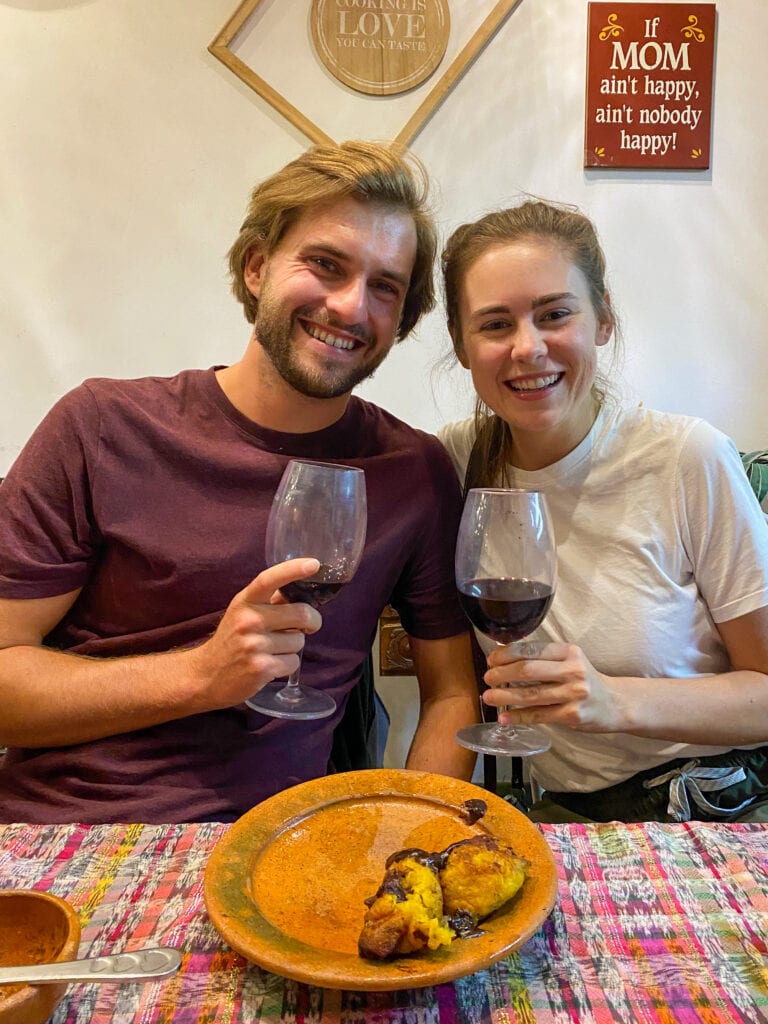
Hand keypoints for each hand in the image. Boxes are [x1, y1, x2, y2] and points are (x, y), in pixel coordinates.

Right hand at [185, 558, 321, 710]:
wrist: (205, 675)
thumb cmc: (230, 640)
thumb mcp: (243, 613)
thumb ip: (270, 601)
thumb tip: (302, 590)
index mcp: (245, 601)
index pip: (269, 579)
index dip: (293, 569)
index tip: (314, 564)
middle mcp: (249, 620)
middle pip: (301, 613)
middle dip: (313, 621)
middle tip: (309, 626)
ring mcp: (254, 644)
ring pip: (299, 640)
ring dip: (293, 646)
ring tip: (273, 649)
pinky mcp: (261, 668)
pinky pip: (294, 661)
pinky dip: (287, 664)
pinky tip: (271, 664)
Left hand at [483, 642, 625, 732]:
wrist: (615, 703)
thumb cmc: (584, 680)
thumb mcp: (570, 661)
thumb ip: (543, 658)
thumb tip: (502, 655)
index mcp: (569, 651)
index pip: (532, 649)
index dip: (507, 654)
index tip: (491, 659)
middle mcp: (573, 670)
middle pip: (529, 670)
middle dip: (502, 674)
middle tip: (487, 678)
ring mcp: (574, 694)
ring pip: (531, 694)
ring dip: (505, 696)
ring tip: (488, 697)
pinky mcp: (572, 715)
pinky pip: (538, 715)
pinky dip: (518, 717)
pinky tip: (504, 717)